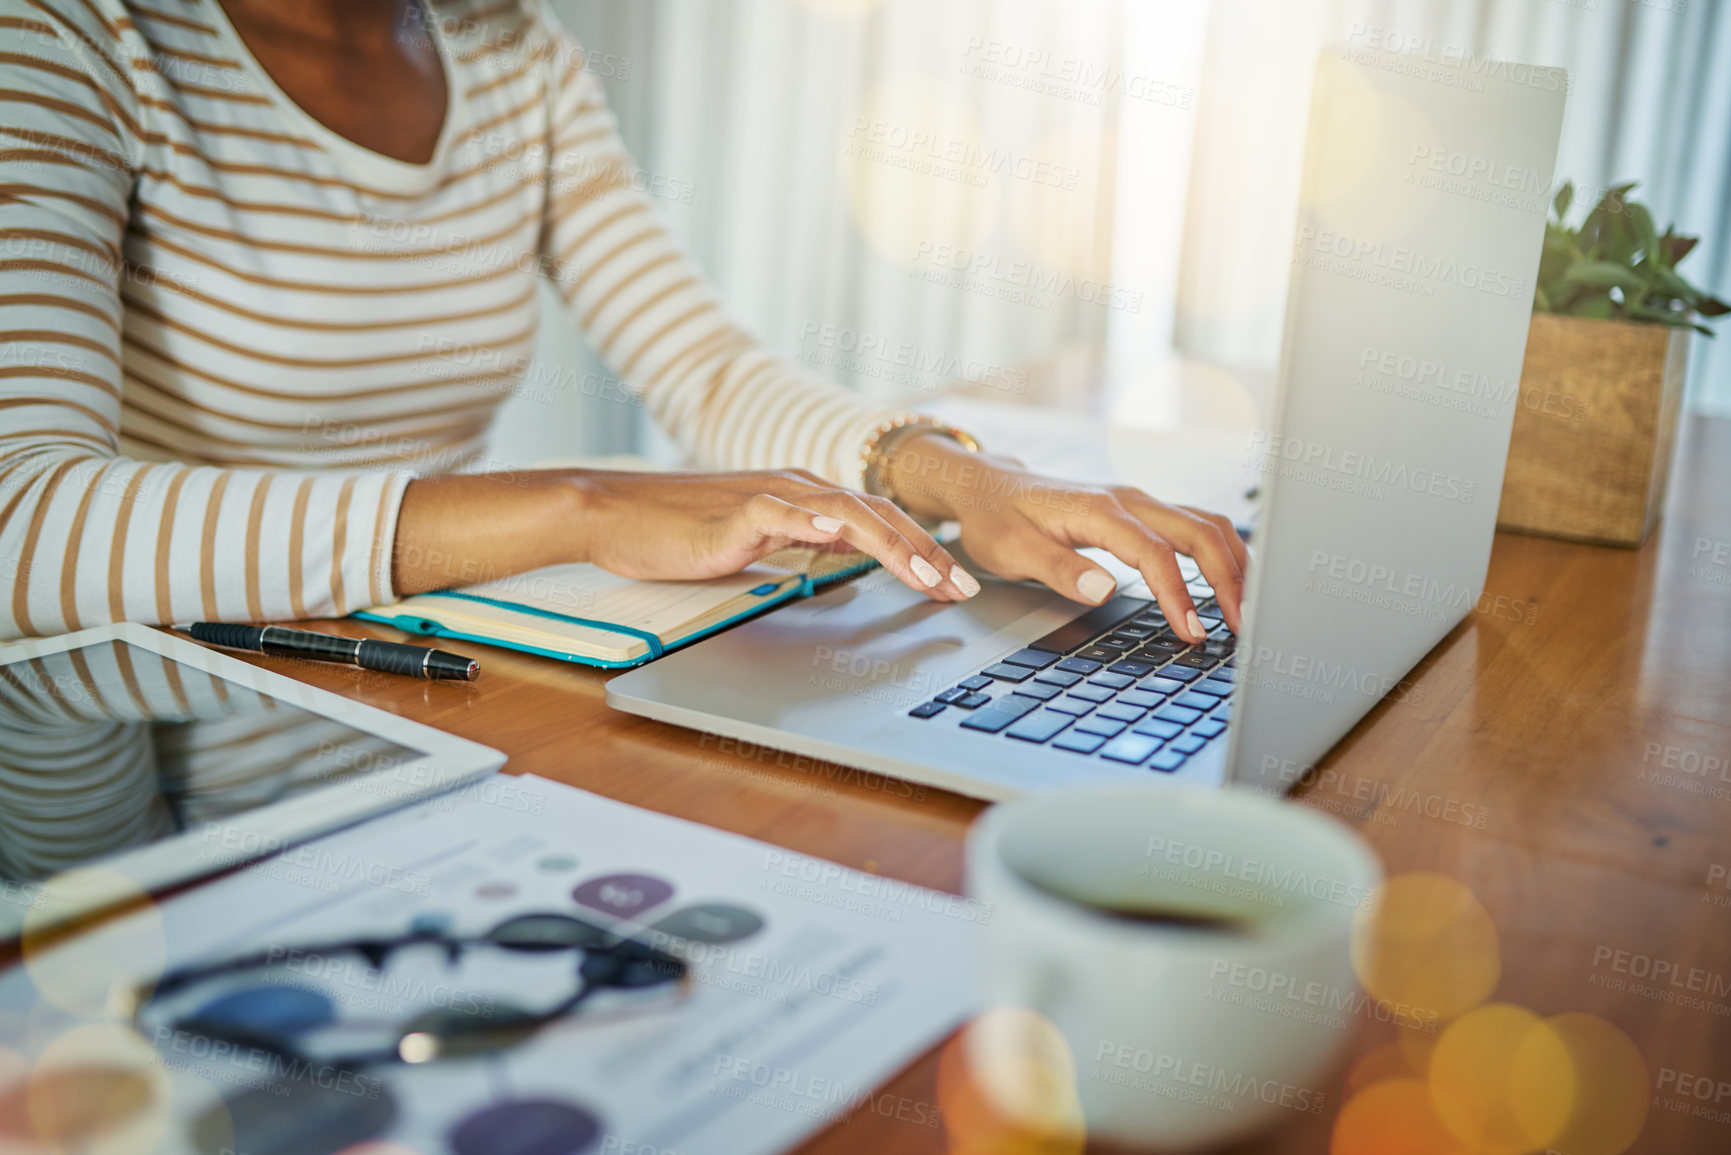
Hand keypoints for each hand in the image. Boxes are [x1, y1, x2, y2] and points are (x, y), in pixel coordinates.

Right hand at [575, 468, 979, 599]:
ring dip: (891, 545)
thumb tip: (844, 556)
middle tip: (962, 588)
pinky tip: (840, 536)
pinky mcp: (737, 512)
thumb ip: (802, 542)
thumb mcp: (757, 542)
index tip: (954, 584)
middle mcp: (797, 488)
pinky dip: (816, 523)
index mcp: (805, 497)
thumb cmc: (680, 533)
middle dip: (926, 552)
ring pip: (845, 514)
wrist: (618, 515)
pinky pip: (784, 513)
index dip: (923, 550)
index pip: (880, 521)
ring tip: (924, 575)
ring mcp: (769, 496)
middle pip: (878, 516)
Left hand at [887, 434, 1248, 643]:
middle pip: (1199, 532)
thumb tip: (1104, 591)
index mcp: (1098, 510)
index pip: (1155, 554)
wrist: (987, 487)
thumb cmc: (996, 519)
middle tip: (1242, 626)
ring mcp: (1138, 503)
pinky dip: (1219, 554)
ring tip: (1245, 610)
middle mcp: (1128, 500)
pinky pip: (1194, 527)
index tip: (1193, 631)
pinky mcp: (1141, 512)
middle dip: (1228, 579)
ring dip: (1232, 564)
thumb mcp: (1012, 550)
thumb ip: (1060, 570)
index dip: (1180, 594)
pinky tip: (1227, 583)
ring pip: (1205, 525)